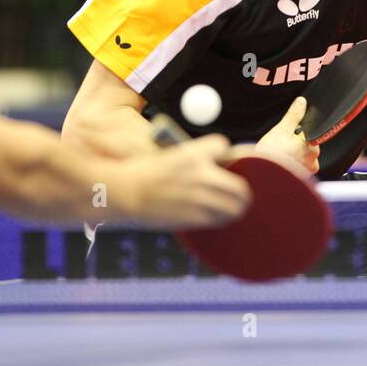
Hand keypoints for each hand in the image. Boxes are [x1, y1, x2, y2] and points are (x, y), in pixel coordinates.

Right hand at [118, 135, 250, 228]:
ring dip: (235, 207)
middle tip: (241, 195)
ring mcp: (200, 197)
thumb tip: (216, 167)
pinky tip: (217, 217)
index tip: (221, 161)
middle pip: (239, 185)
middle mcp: (202, 174)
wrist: (124, 193)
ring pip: (234, 205)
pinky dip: (221, 218)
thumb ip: (194, 159)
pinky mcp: (194, 216)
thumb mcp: (170, 156)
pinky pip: (219, 219)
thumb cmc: (144, 173)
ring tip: (234, 209)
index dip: (223, 154)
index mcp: (194, 153)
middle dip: (242, 191)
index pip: (223, 146)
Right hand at [256, 96, 318, 173]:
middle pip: (306, 146)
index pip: (310, 133)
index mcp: (312, 146)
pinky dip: (290, 166)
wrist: (261, 178)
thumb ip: (294, 115)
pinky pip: (297, 168)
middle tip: (280, 145)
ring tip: (279, 155)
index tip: (288, 134)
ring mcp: (307, 172)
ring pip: (301, 157)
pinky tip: (280, 164)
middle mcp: (313, 161)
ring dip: (292, 155)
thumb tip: (302, 102)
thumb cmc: (271, 156)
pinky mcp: (299, 180)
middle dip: (294, 143)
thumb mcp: (282, 129)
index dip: (297, 132)